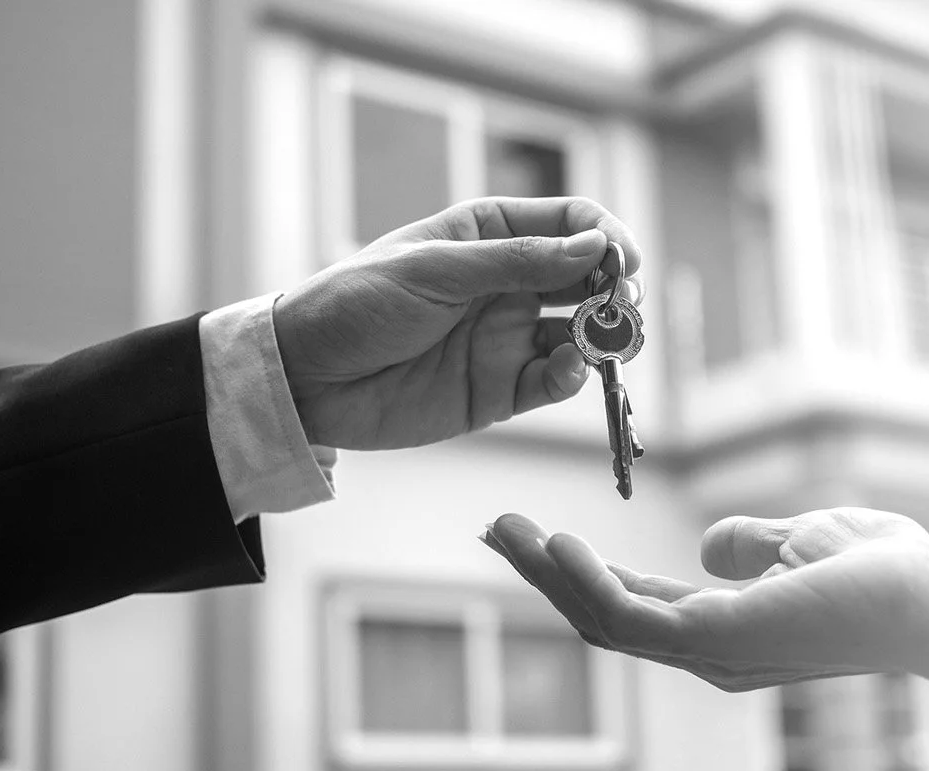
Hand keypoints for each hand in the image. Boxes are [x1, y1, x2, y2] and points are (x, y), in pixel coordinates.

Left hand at [272, 197, 644, 449]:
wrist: (304, 378)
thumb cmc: (354, 304)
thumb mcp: (434, 271)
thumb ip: (515, 262)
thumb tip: (593, 248)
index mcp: (489, 235)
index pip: (569, 222)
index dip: (605, 236)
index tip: (623, 259)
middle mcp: (507, 283)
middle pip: (586, 279)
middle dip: (614, 289)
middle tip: (624, 306)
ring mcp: (506, 337)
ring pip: (579, 333)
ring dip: (602, 336)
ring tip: (604, 341)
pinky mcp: (499, 389)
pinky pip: (553, 381)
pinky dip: (571, 377)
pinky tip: (567, 369)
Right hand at [482, 508, 928, 691]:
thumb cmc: (886, 573)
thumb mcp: (801, 540)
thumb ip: (752, 544)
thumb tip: (711, 542)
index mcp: (725, 628)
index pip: (635, 605)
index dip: (581, 573)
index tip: (535, 534)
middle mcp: (709, 652)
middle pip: (605, 618)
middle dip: (547, 576)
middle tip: (497, 529)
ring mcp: (709, 653)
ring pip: (603, 623)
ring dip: (550, 576)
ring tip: (507, 528)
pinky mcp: (715, 641)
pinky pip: (628, 620)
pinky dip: (586, 584)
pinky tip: (558, 546)